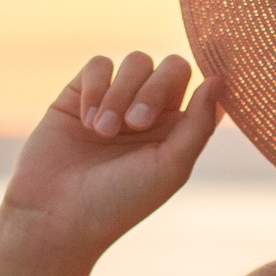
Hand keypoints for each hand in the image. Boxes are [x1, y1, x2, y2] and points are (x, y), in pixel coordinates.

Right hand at [0, 52, 219, 252]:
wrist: (56, 214)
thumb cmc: (119, 200)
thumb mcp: (171, 168)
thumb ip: (199, 123)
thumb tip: (218, 78)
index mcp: (178, 131)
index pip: (202, 87)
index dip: (197, 87)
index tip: (184, 108)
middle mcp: (150, 112)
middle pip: (171, 67)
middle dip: (154, 90)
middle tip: (136, 125)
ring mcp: (116, 100)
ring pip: (136, 61)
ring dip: (121, 94)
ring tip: (103, 132)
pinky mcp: (80, 94)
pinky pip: (99, 65)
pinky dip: (96, 88)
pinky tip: (86, 122)